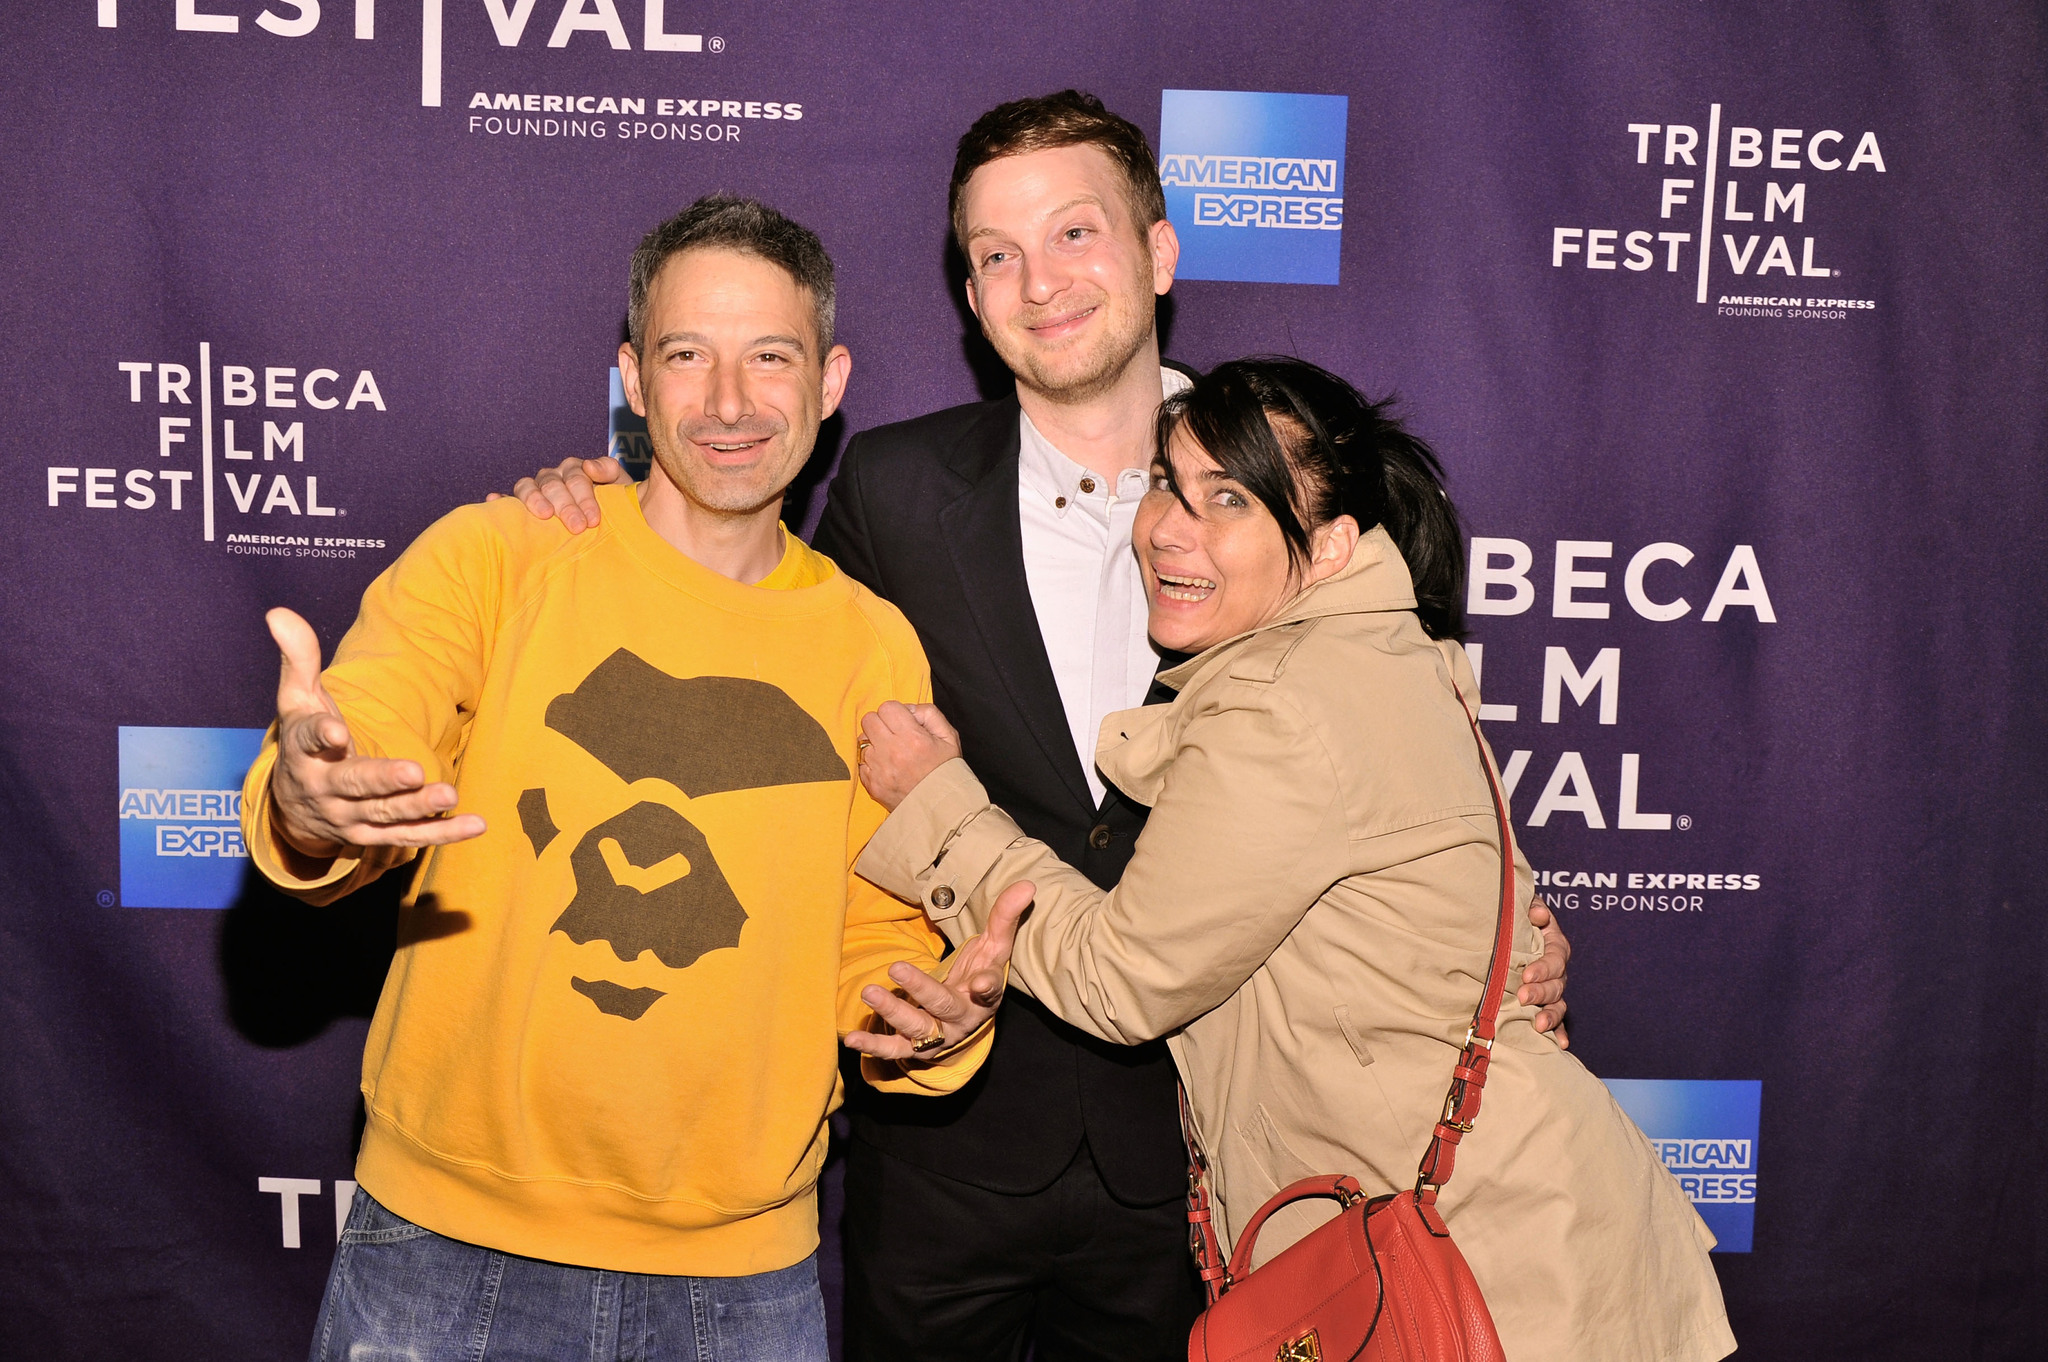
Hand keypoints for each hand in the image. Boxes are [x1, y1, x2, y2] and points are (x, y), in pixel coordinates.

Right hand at [265, 608, 486, 860]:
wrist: (295, 807)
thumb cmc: (306, 740)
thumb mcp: (297, 698)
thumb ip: (298, 657)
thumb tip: (279, 612)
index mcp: (303, 752)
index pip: (308, 742)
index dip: (322, 736)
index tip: (336, 731)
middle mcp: (325, 789)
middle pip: (354, 785)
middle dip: (383, 780)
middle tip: (413, 772)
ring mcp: (351, 817)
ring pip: (386, 814)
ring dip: (418, 807)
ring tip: (449, 793)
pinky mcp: (375, 835)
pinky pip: (411, 836)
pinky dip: (443, 833)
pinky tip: (476, 824)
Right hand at [482, 455, 624, 532]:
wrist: (610, 524)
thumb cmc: (614, 507)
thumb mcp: (621, 487)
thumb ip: (610, 471)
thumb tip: (588, 466)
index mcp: (575, 470)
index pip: (576, 477)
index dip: (585, 497)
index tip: (593, 519)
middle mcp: (553, 477)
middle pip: (553, 485)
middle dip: (566, 506)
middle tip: (577, 527)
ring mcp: (536, 490)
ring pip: (528, 486)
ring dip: (534, 500)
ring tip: (543, 514)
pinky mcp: (521, 505)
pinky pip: (507, 499)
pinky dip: (500, 499)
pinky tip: (494, 500)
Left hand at [845, 881, 1032, 1060]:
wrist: (965, 1018)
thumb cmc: (979, 975)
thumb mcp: (993, 948)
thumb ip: (1005, 917)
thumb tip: (1027, 885)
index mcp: (985, 996)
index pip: (989, 990)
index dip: (985, 987)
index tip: (980, 982)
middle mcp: (962, 1019)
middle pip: (943, 1006)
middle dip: (921, 989)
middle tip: (896, 968)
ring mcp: (938, 1036)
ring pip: (917, 1028)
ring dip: (892, 1012)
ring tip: (869, 992)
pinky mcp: (915, 1048)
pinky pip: (894, 1050)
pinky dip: (873, 1046)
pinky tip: (851, 1039)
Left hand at [856, 702, 962, 810]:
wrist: (942, 808)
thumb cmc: (946, 771)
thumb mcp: (949, 737)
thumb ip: (929, 714)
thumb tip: (908, 709)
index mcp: (912, 738)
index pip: (887, 708)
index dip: (895, 712)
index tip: (903, 722)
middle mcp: (892, 752)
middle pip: (868, 720)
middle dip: (881, 723)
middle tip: (893, 733)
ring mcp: (879, 770)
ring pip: (862, 741)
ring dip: (874, 742)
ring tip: (891, 752)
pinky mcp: (871, 785)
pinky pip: (861, 762)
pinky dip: (871, 762)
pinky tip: (887, 767)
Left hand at [1518, 896, 1570, 1047]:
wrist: (1509, 930)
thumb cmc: (1515, 916)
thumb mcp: (1522, 905)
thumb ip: (1531, 907)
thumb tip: (1539, 916)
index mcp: (1554, 944)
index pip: (1555, 957)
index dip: (1543, 967)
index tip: (1526, 975)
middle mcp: (1557, 970)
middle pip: (1556, 984)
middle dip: (1540, 992)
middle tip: (1522, 996)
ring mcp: (1553, 989)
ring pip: (1558, 1004)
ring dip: (1550, 1016)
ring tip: (1539, 1025)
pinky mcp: (1545, 1004)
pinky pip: (1558, 1021)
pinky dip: (1560, 1032)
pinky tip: (1561, 1045)